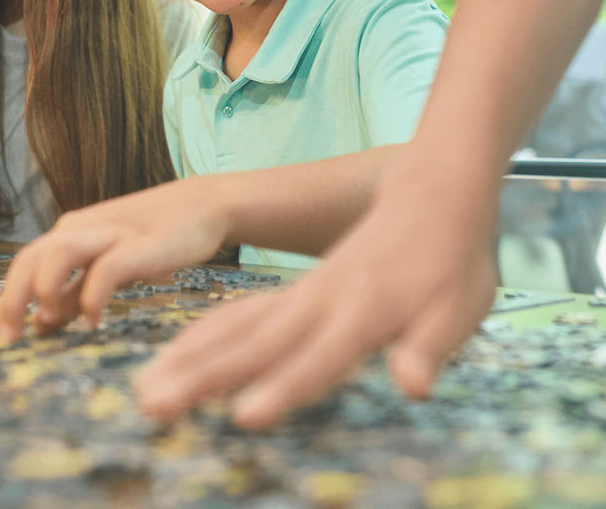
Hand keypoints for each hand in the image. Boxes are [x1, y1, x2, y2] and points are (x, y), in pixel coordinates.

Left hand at [0, 177, 227, 344]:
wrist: (202, 206)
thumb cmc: (152, 240)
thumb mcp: (106, 266)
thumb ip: (74, 292)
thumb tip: (40, 325)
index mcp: (70, 233)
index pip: (23, 265)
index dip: (5, 303)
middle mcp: (82, 229)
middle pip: (30, 259)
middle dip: (11, 301)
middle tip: (4, 343)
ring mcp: (110, 233)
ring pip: (59, 252)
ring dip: (45, 288)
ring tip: (47, 324)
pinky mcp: (139, 243)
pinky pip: (106, 268)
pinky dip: (93, 296)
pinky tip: (93, 322)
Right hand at [134, 157, 498, 427]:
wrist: (432, 188)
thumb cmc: (452, 258)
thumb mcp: (460, 305)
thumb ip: (429, 346)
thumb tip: (413, 385)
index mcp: (365, 307)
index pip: (320, 356)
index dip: (285, 387)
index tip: (245, 417)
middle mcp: (321, 300)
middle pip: (256, 342)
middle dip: (204, 377)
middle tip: (152, 404)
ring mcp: (302, 294)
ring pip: (236, 327)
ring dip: (189, 359)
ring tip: (145, 391)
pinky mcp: (295, 293)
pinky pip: (239, 315)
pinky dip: (204, 337)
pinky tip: (175, 359)